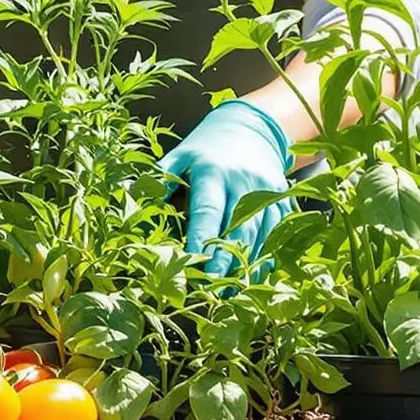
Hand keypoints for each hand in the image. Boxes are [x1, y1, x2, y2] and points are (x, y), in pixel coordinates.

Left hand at [161, 99, 291, 275]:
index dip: (200, 240)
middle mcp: (243, 183)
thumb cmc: (207, 149)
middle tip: (209, 289)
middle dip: (223, 262)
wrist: (252, 128)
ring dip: (245, 267)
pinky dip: (266, 258)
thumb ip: (160, 179)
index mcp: (214, 173)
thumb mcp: (180, 156)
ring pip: (260, 236)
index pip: (206, 211)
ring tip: (227, 292)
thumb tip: (137, 202)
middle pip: (236, 230)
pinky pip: (277, 234)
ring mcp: (267, 193)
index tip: (191, 264)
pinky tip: (252, 279)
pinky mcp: (282, 201)